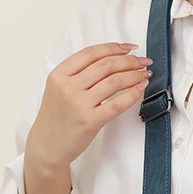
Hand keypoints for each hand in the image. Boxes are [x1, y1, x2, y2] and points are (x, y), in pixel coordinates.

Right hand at [26, 42, 152, 170]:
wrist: (47, 146)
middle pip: (106, 65)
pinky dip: (132, 94)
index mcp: (59, 74)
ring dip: (134, 75)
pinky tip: (140, 89)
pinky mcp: (90, 121)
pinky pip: (117, 104)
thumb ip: (76, 74)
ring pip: (114, 81)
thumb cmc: (55, 118)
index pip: (91, 53)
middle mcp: (68, 86)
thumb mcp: (57, 89)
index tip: (129, 48)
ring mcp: (79, 104)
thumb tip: (108, 60)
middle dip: (129, 60)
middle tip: (143, 61)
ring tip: (145, 74)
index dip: (113, 48)